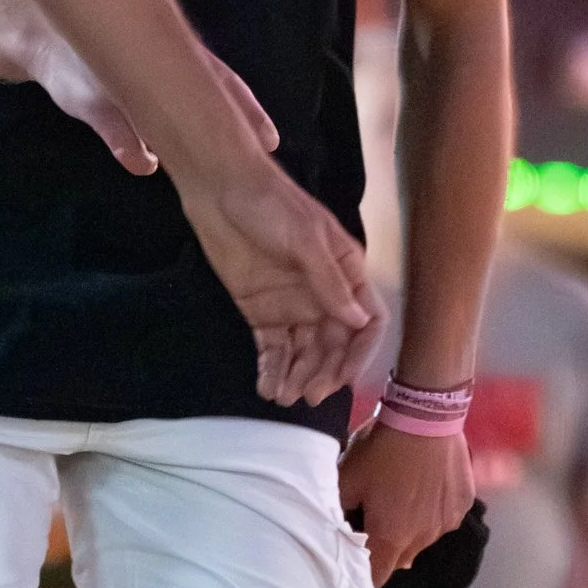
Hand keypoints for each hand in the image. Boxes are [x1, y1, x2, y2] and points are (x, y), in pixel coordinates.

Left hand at [22, 18, 275, 182]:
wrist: (37, 37)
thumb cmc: (66, 66)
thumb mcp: (89, 101)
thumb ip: (117, 131)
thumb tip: (144, 163)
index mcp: (170, 64)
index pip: (222, 91)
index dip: (247, 117)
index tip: (268, 142)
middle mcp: (175, 64)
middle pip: (224, 92)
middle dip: (247, 118)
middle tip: (270, 148)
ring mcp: (163, 70)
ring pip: (206, 94)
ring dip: (228, 118)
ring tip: (251, 148)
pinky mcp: (147, 80)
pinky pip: (185, 96)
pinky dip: (201, 114)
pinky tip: (206, 139)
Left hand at [175, 156, 383, 408]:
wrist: (220, 190)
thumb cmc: (271, 203)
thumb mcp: (306, 238)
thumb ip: (329, 280)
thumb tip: (357, 320)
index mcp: (346, 273)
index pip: (366, 322)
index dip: (360, 352)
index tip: (345, 377)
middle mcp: (323, 295)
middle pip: (334, 346)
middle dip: (325, 373)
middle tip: (309, 395)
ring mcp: (292, 306)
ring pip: (303, 353)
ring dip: (297, 377)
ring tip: (284, 397)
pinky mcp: (261, 313)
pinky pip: (272, 349)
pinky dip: (271, 370)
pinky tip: (267, 388)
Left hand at [339, 420, 473, 579]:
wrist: (425, 415)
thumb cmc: (381, 449)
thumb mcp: (346, 478)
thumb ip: (338, 513)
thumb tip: (338, 532)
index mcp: (390, 537)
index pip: (376, 577)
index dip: (363, 570)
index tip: (356, 552)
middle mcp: (423, 538)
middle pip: (399, 558)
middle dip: (384, 545)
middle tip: (374, 513)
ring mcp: (447, 522)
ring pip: (422, 538)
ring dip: (409, 527)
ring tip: (401, 494)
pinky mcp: (463, 503)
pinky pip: (442, 517)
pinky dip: (431, 509)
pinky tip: (424, 483)